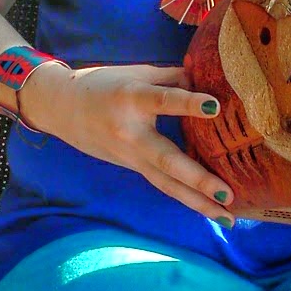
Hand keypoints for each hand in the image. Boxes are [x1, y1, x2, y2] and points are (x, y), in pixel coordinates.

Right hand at [24, 63, 234, 224]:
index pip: (164, 101)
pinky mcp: (133, 168)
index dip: (189, 103)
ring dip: (198, 202)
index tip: (215, 107)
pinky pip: (163, 184)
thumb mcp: (136, 73)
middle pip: (167, 161)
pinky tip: (211, 209)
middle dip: (198, 180)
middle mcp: (131, 134)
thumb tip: (207, 81)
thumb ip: (172, 77)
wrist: (63, 109)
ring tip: (227, 217)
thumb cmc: (103, 85)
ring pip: (167, 184)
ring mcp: (131, 156)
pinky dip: (186, 197)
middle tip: (227, 194)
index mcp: (132, 100)